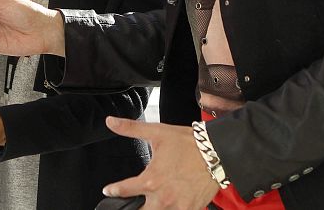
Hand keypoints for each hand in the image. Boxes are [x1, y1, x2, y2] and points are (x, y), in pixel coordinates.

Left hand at [101, 118, 219, 209]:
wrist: (216, 152)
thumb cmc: (186, 143)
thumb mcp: (156, 133)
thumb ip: (130, 129)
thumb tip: (110, 122)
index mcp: (151, 179)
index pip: (124, 190)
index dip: (112, 191)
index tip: (108, 191)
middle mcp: (162, 196)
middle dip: (133, 208)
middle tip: (129, 204)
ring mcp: (178, 206)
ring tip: (149, 203)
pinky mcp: (191, 209)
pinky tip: (170, 205)